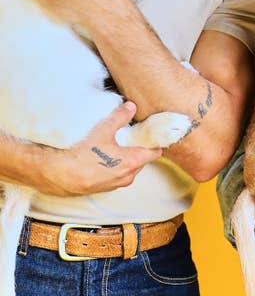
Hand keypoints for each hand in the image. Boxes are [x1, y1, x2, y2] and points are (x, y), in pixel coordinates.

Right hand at [45, 102, 163, 195]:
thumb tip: (131, 107)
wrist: (60, 175)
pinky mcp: (105, 188)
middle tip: (132, 137)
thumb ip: (119, 117)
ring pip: (129, 169)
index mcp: (132, 162)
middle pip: (142, 161)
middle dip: (139, 149)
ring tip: (116, 147)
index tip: (150, 134)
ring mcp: (116, 184)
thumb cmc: (82, 154)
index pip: (154, 153)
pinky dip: (115, 167)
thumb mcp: (102, 130)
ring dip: (127, 159)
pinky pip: (117, 176)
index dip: (154, 142)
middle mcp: (128, 176)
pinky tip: (104, 158)